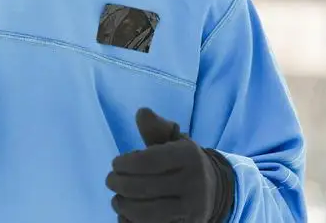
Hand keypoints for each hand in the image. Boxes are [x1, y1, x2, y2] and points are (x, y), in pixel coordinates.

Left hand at [106, 108, 232, 221]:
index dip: (124, 163)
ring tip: (117, 199)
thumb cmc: (184, 162)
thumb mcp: (175, 140)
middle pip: (142, 188)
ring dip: (123, 205)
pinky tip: (126, 214)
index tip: (116, 163)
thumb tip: (142, 113)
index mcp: (189, 157)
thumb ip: (157, 128)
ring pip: (145, 213)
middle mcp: (194, 184)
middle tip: (111, 180)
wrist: (214, 191)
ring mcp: (191, 210)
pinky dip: (131, 222)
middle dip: (118, 184)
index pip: (148, 161)